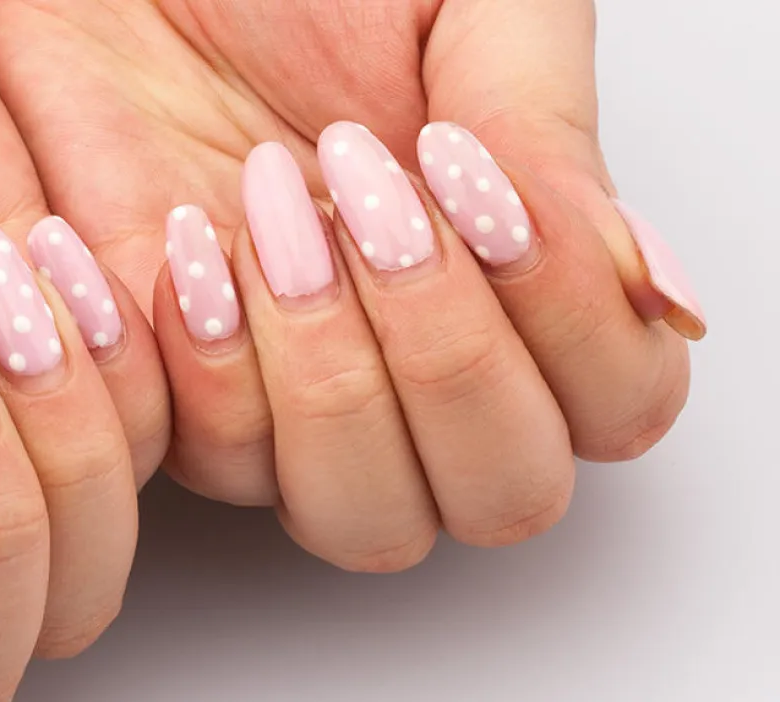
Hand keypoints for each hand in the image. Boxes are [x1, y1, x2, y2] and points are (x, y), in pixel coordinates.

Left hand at [0, 0, 697, 568]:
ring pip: (360, 514)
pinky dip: (211, 363)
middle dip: (445, 359)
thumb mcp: (455, 6)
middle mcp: (417, 363)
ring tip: (271, 215)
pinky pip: (218, 461)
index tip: (471, 179)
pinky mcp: (182, 395)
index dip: (564, 317)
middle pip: (497, 493)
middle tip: (372, 205)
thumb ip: (550, 134)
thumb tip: (654, 292)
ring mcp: (298, 395)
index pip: (615, 404)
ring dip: (328, 375)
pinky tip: (190, 244)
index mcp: (515, 276)